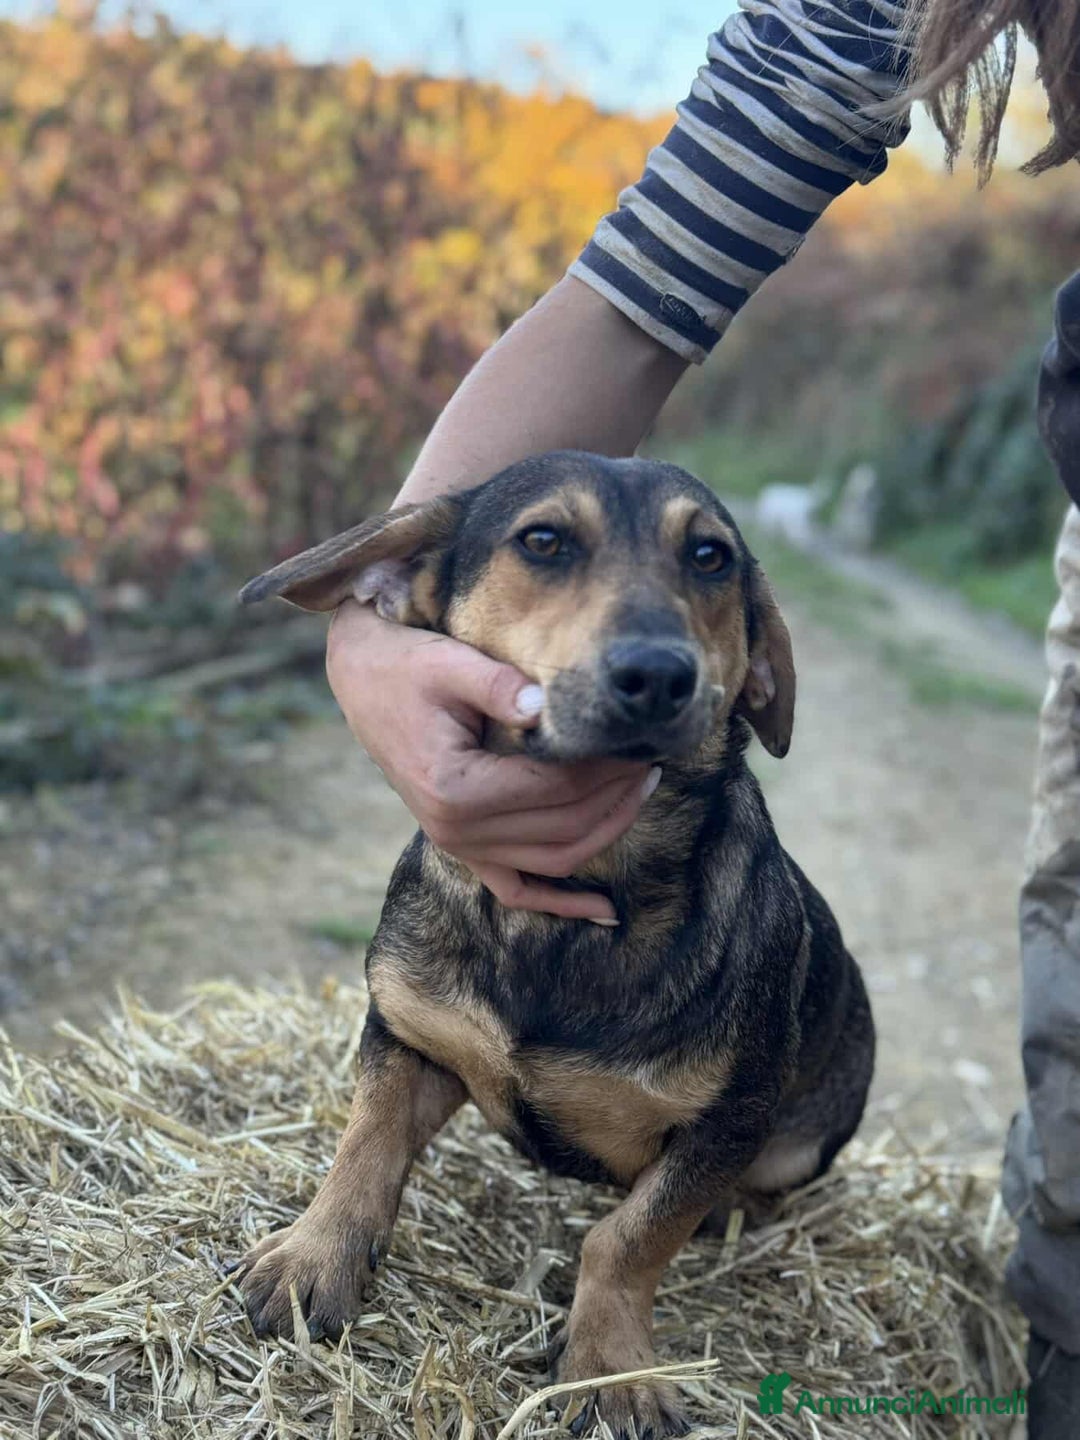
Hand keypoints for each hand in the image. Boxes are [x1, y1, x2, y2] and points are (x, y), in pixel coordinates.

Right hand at [325, 601, 652, 920]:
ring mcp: (458, 847)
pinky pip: (518, 890)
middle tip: (655, 760)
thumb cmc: (408, 667)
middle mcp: (456, 831)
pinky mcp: (462, 848)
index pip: (553, 788)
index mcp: (455, 790)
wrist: (363, 682)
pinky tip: (606, 911)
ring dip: (605, 833)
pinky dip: (561, 903)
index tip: (640, 743)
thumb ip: (499, 685)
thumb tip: (546, 704)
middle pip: (562, 827)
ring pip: (553, 861)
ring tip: (643, 791)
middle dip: (616, 797)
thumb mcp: (450, 664)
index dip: (604, 769)